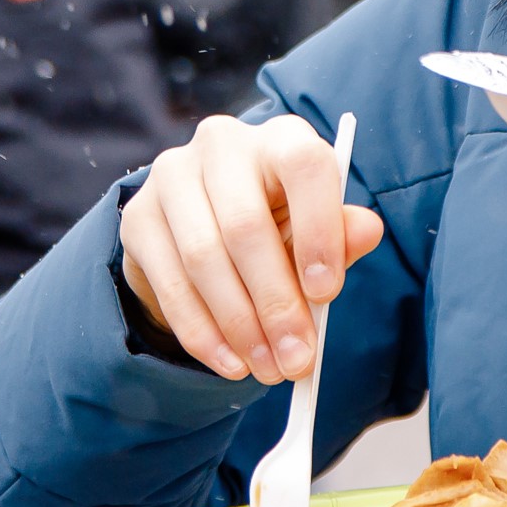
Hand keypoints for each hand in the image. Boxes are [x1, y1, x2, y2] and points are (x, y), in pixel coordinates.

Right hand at [118, 114, 383, 382]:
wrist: (205, 222)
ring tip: (268, 368)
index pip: (304, 166)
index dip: (317, 230)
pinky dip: (202, 332)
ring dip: (239, 325)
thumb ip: (341, 233)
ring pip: (203, 259)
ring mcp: (172, 177)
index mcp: (280, 138)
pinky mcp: (139, 217)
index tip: (326, 293)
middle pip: (245, 225)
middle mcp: (222, 145)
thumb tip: (368, 230)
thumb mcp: (315, 226)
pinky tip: (229, 362)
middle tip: (297, 359)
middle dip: (274, 303)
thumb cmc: (278, 223)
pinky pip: (170, 283)